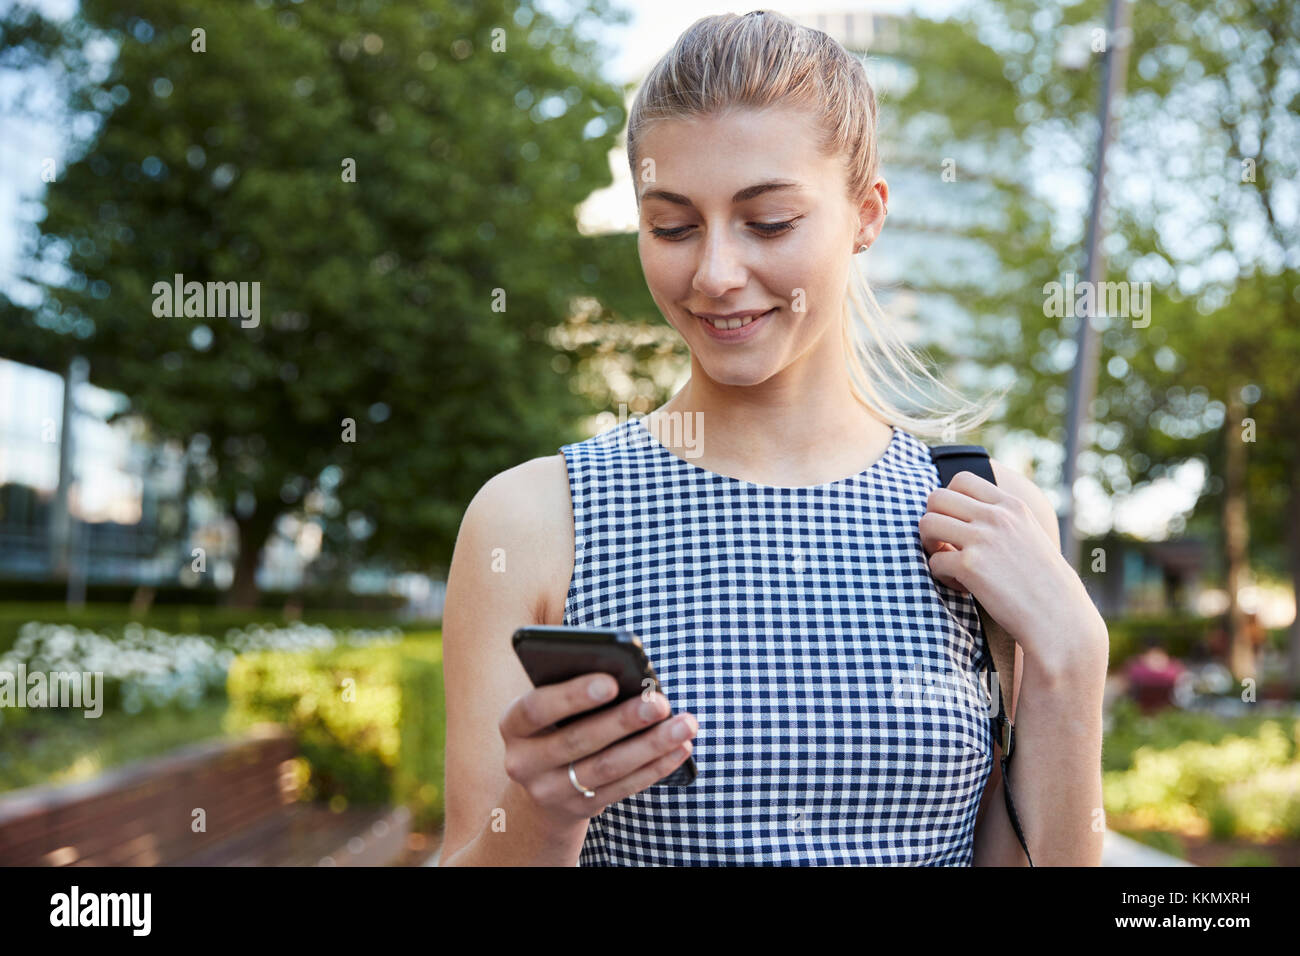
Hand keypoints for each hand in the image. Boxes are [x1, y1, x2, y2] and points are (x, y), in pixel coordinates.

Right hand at [499, 673, 697, 827]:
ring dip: (651, 745)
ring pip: (607, 767)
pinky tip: (680, 749)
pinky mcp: (579, 809)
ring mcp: (550, 791)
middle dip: (624, 720)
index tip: (611, 681)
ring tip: (684, 724)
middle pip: (578, 740)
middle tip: (660, 702)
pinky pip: (623, 788)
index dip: (572, 696)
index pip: (536, 708)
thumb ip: (574, 691)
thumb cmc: (555, 725)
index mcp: (512, 724)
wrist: (540, 785)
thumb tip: (628, 675)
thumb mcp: (550, 707)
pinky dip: (655, 767)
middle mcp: (523, 762)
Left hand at [919, 470, 1105, 673]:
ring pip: (926, 524)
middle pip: (936, 497)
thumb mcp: (1028, 535)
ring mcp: (982, 538)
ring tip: (951, 564)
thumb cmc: (1044, 584)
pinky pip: (933, 561)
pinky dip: (942, 576)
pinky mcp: (969, 565)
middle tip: (946, 545)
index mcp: (1012, 505)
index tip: (958, 524)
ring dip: (930, 546)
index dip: (950, 502)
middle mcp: (996, 516)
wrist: (1059, 619)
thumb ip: (1001, 520)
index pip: (962, 479)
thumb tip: (964, 514)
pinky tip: (964, 588)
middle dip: (933, 521)